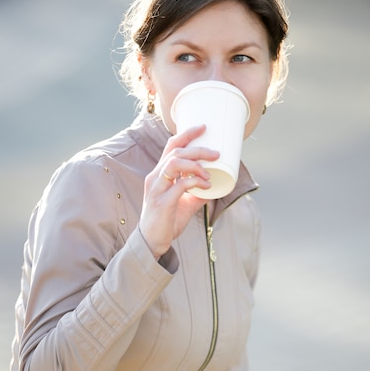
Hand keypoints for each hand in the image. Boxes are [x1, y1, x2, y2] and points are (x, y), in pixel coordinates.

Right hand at [139, 125, 219, 258]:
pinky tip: (206, 187)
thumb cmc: (166, 221)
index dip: (186, 135)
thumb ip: (197, 193)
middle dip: (198, 149)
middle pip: (175, 152)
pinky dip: (195, 182)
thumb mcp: (186, 203)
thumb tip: (216, 186)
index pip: (170, 147)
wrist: (152, 242)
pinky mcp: (162, 202)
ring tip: (209, 173)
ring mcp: (157, 189)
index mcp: (159, 174)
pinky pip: (180, 185)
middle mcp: (155, 177)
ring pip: (174, 163)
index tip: (203, 128)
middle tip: (216, 153)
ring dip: (196, 165)